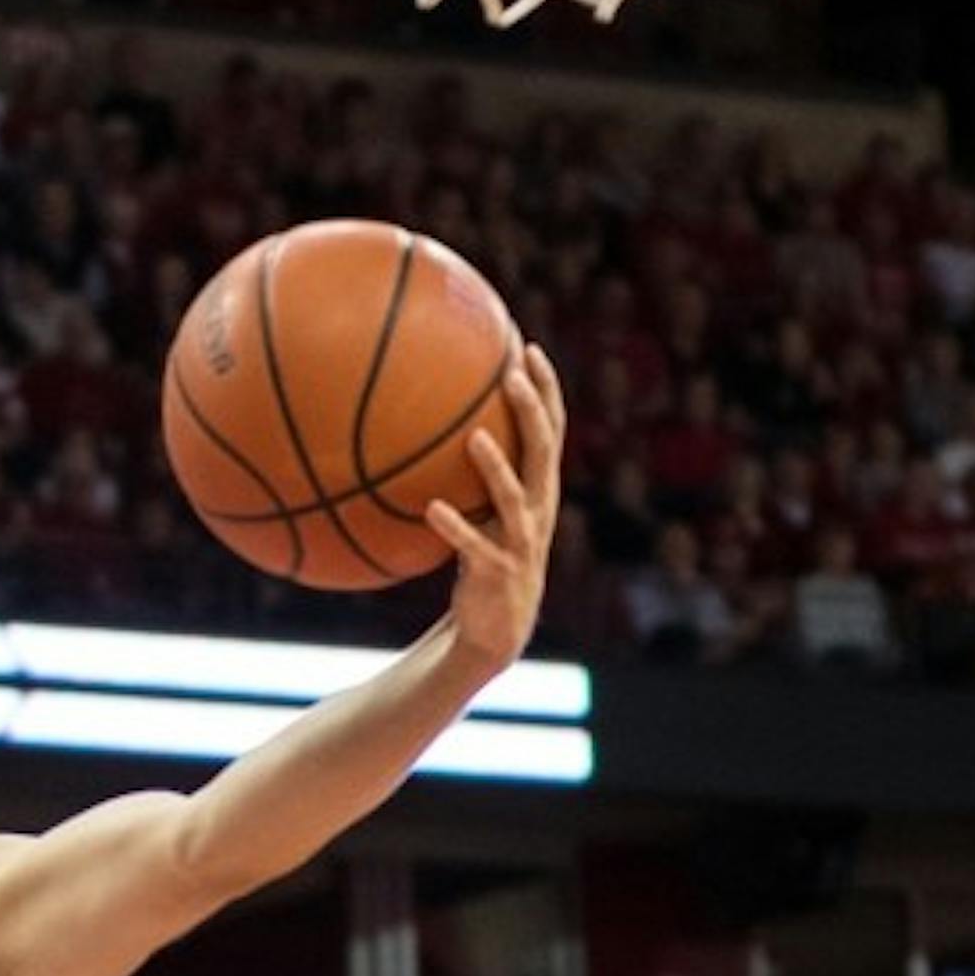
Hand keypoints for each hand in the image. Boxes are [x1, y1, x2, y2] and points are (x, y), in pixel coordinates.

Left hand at [422, 344, 563, 678]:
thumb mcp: (482, 510)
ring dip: (495, 468)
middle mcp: (539, 510)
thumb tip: (422, 425)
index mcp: (539, 489)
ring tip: (473, 437)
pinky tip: (432, 510)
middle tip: (511, 375)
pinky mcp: (498, 574)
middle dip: (532, 411)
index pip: (552, 429)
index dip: (546, 389)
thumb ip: (467, 473)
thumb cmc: (482, 559)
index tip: (528, 346)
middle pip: (544, 451)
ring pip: (515, 499)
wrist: (495, 629)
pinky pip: (474, 547)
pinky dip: (455, 528)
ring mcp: (522, 543)